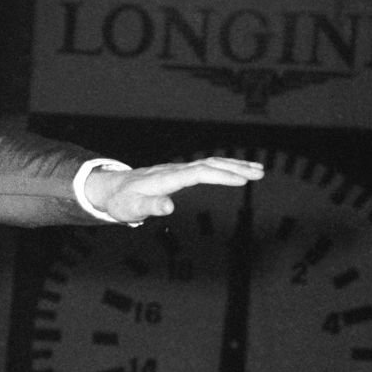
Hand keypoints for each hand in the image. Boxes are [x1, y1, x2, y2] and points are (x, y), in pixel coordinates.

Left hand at [85, 157, 264, 224]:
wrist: (112, 188)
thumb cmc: (121, 202)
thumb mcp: (131, 209)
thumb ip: (149, 207)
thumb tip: (169, 206)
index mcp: (166, 178)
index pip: (199, 173)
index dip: (221, 175)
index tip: (242, 180)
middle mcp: (174, 170)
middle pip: (210, 164)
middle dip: (236, 167)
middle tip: (260, 172)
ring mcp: (178, 169)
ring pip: (210, 162)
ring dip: (235, 165)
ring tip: (258, 170)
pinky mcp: (179, 172)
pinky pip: (206, 166)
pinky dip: (224, 166)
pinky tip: (238, 170)